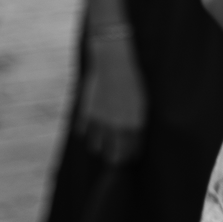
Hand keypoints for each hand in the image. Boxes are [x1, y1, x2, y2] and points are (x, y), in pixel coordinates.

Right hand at [77, 33, 146, 164]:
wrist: (114, 64)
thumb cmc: (131, 82)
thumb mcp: (140, 103)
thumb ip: (135, 123)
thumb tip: (133, 138)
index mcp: (134, 124)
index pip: (131, 151)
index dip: (129, 156)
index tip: (128, 156)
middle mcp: (117, 127)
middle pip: (113, 156)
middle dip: (114, 157)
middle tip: (113, 154)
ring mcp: (100, 121)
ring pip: (95, 147)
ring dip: (98, 144)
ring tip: (101, 137)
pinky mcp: (86, 114)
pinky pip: (82, 132)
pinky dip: (85, 130)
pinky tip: (90, 124)